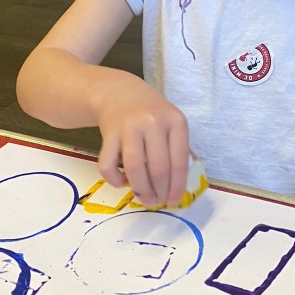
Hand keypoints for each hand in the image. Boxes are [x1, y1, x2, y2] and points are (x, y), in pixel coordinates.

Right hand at [95, 74, 189, 207]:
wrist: (119, 92)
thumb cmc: (151, 113)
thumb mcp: (172, 123)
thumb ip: (180, 149)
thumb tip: (185, 185)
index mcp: (175, 121)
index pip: (179, 161)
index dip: (177, 186)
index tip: (174, 201)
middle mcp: (153, 122)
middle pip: (158, 168)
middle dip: (159, 192)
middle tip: (157, 202)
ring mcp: (129, 127)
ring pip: (135, 168)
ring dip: (140, 189)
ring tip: (144, 198)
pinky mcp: (109, 133)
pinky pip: (108, 165)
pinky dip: (115, 180)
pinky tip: (123, 181)